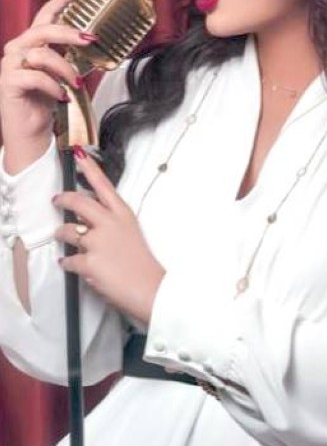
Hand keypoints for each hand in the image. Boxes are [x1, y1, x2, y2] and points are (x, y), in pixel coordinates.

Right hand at [0, 0, 95, 171]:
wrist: (31, 133)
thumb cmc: (47, 103)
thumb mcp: (63, 75)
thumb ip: (71, 58)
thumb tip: (95, 45)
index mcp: (31, 44)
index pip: (45, 15)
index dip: (61, 0)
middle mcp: (18, 49)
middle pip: (43, 29)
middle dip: (69, 32)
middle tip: (91, 39)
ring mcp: (10, 65)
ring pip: (41, 54)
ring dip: (65, 69)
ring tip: (77, 85)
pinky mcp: (8, 83)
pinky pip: (34, 76)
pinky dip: (53, 86)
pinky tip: (62, 96)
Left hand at [53, 148, 165, 324]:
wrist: (150, 289)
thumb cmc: (143, 265)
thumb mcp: (131, 235)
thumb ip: (111, 224)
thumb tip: (89, 222)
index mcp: (123, 215)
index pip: (103, 185)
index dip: (89, 169)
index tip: (79, 155)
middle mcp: (109, 224)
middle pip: (78, 201)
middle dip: (63, 199)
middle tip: (57, 200)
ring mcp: (98, 243)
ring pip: (66, 231)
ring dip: (61, 234)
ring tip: (62, 239)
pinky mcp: (89, 262)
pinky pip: (68, 259)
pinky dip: (66, 262)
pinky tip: (69, 264)